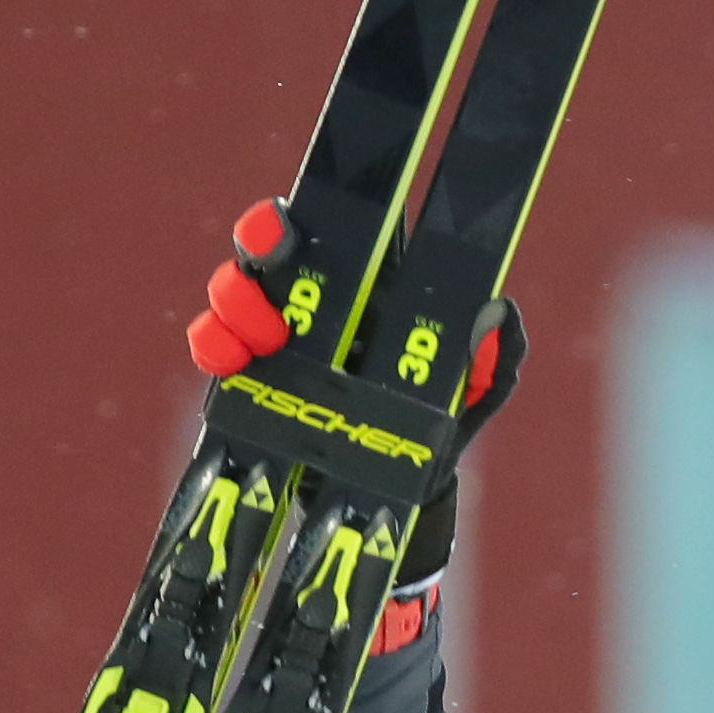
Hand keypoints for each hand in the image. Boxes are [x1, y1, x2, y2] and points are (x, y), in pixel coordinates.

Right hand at [186, 201, 524, 621]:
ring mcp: (278, 338)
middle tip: (270, 262)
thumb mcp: (479, 395)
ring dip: (235, 301)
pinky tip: (226, 361)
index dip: (313, 212)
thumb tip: (502, 313)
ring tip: (258, 336)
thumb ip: (496, 358)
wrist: (397, 500)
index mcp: (374, 287)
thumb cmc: (441, 425)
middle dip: (260, 247)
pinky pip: (214, 349)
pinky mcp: (248, 379)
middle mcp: (319, 301)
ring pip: (235, 293)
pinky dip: (211, 346)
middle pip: (272, 249)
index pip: (339, 229)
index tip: (291, 219)